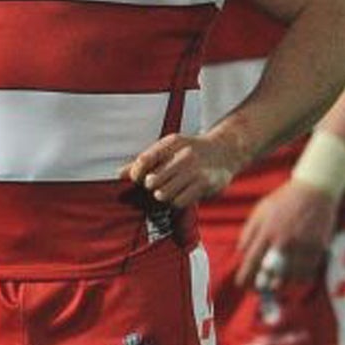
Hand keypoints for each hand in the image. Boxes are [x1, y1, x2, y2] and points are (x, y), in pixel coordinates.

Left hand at [123, 131, 243, 208]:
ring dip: (163, 196)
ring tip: (169, 191)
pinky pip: (179, 201)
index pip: (144, 160)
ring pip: (164, 194)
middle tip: (157, 186)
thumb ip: (146, 161)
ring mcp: (196, 170)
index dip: (136, 174)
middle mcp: (184, 154)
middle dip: (151, 187)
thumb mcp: (169, 150)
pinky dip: (176, 202)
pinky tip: (181, 195)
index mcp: (172, 143)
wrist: (225, 151)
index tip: (138, 180)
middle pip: (152, 181)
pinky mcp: (205, 184)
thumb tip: (119, 174)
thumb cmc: (190, 153)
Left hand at [236, 178, 336, 290]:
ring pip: (290, 277)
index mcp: (266, 232)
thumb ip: (248, 233)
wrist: (315, 190)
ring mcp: (302, 245)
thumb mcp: (259, 211)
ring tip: (278, 285)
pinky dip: (300, 279)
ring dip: (283, 284)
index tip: (242, 286)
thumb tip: (241, 253)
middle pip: (271, 275)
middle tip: (261, 289)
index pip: (251, 262)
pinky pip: (308, 272)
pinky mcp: (317, 247)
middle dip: (264, 286)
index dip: (245, 278)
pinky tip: (295, 279)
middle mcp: (283, 241)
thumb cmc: (283, 200)